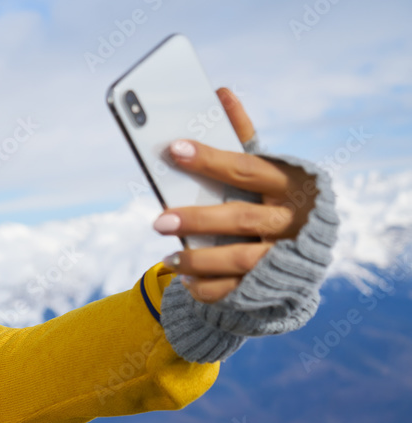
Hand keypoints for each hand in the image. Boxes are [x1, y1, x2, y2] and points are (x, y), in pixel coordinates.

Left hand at [153, 87, 318, 303]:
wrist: (303, 254)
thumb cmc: (272, 199)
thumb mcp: (263, 170)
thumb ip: (242, 137)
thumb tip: (220, 93)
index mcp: (290, 184)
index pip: (247, 168)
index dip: (210, 159)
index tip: (173, 148)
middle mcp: (291, 221)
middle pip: (241, 219)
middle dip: (198, 219)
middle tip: (159, 221)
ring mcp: (283, 256)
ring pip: (239, 260)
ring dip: (198, 260)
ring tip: (168, 257)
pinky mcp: (270, 287)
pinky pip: (234, 291)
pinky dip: (206, 287)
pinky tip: (186, 279)